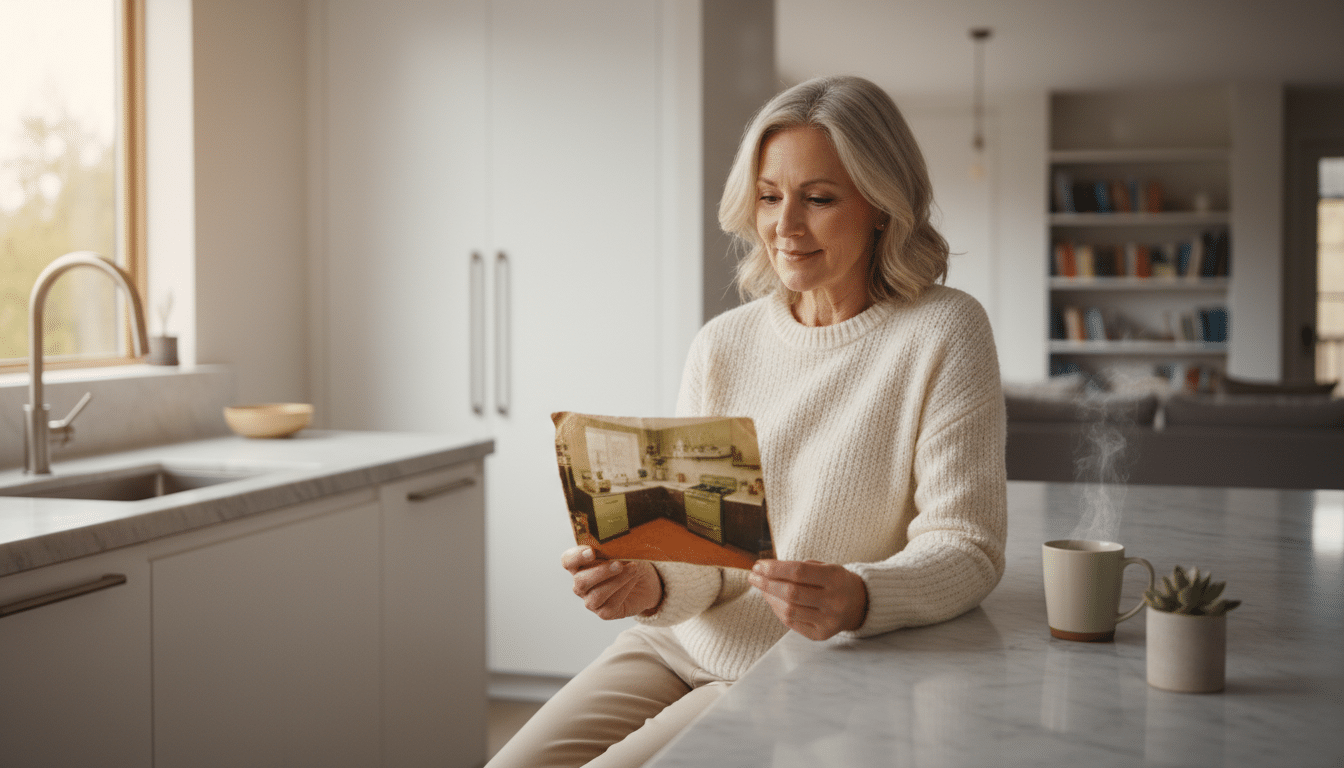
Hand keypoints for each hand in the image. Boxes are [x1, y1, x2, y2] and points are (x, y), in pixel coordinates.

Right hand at [561, 546, 662, 619]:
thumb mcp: (622, 550)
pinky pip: (610, 605)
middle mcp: (582, 583)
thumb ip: (613, 547)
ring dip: (616, 582)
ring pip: (596, 595)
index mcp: (580, 565)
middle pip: (580, 581)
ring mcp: (591, 600)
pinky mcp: (604, 612)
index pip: (568, 561)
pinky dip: (623, 590)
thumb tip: (614, 544)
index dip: (576, 557)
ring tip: (632, 570)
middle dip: (600, 572)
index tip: (591, 551)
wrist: (646, 580)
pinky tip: (633, 580)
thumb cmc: (629, 561)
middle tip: (618, 564)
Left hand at [748, 559, 867, 640]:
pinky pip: (792, 623)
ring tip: (761, 587)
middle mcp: (834, 601)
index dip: (775, 569)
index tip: (759, 564)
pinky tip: (772, 600)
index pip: (799, 572)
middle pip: (791, 593)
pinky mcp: (821, 635)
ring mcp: (828, 621)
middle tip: (753, 576)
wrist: (860, 604)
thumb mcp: (825, 567)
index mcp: (836, 578)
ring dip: (769, 598)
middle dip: (767, 584)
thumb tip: (765, 571)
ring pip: (789, 611)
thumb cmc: (835, 581)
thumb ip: (798, 568)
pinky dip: (778, 610)